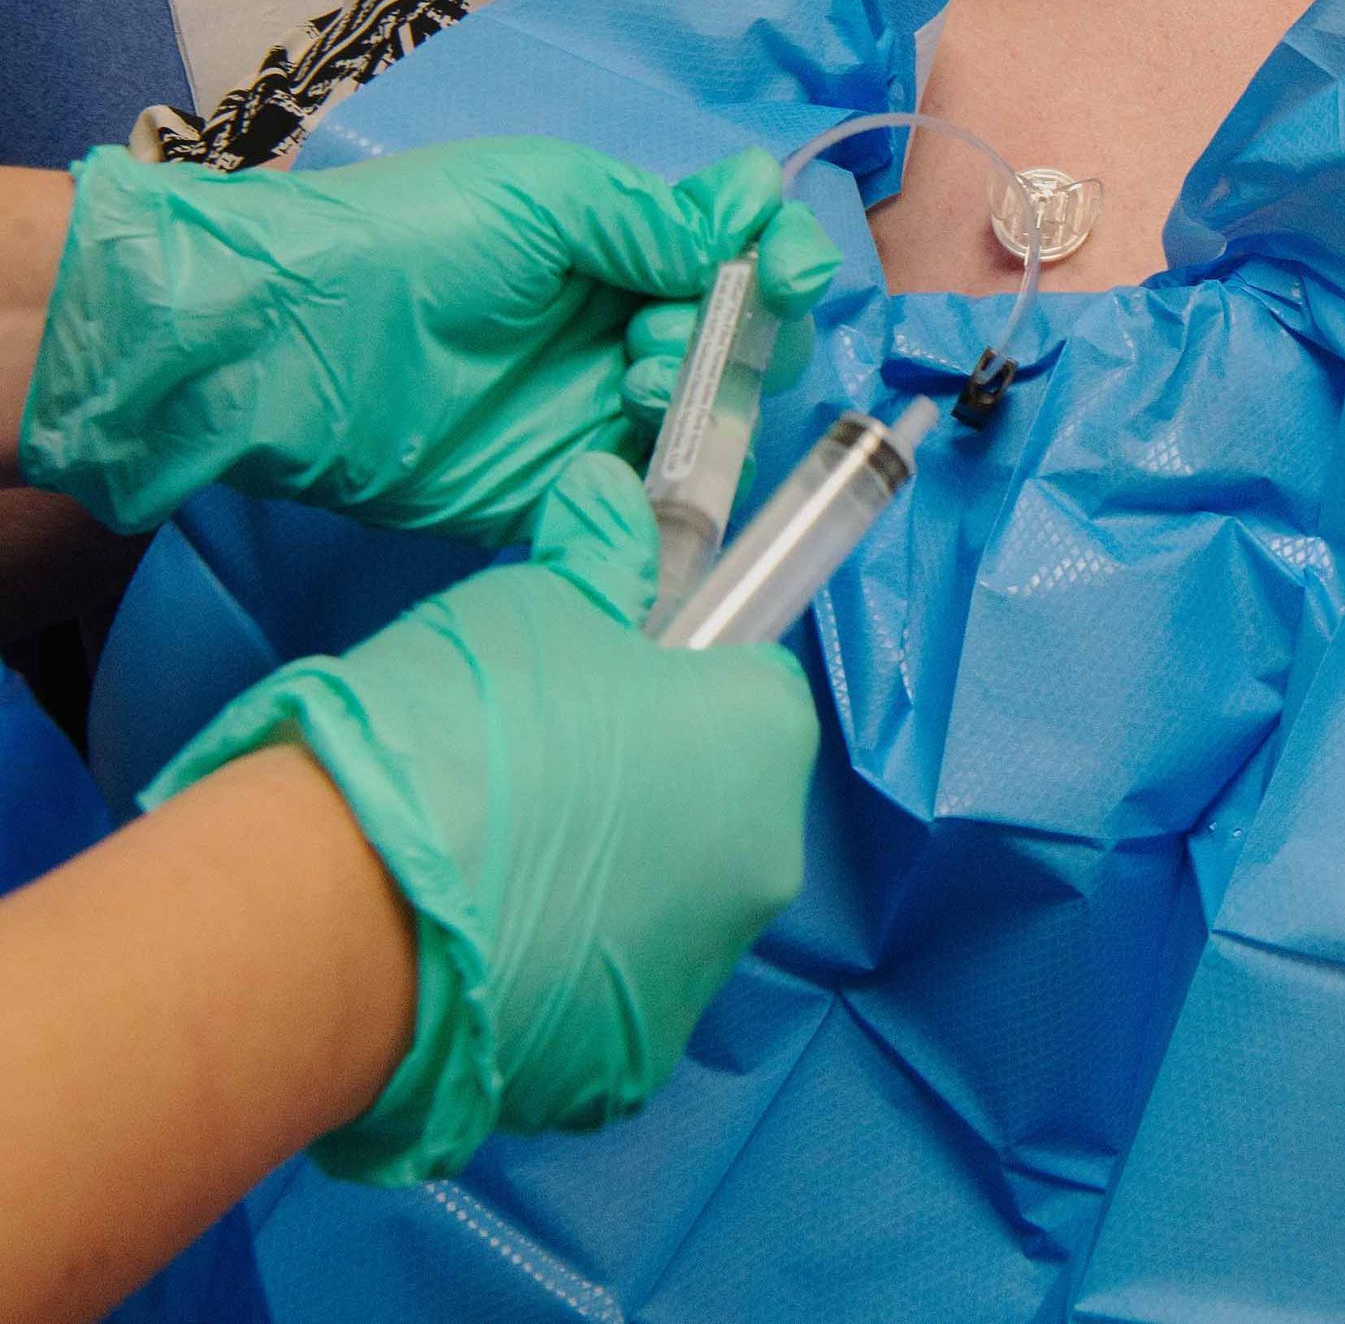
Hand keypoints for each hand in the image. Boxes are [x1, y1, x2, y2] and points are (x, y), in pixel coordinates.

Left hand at [22, 140, 838, 545]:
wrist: (294, 345)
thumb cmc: (415, 240)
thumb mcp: (542, 196)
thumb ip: (652, 218)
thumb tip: (748, 224)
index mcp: (620, 239)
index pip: (739, 246)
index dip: (781, 255)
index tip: (785, 270)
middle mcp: (621, 321)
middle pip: (743, 336)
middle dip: (742, 330)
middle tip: (663, 329)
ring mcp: (596, 407)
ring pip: (710, 411)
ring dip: (701, 390)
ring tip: (630, 375)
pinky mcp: (566, 484)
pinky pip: (656, 490)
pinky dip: (673, 474)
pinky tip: (633, 442)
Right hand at [140, 452, 819, 1182]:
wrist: (352, 912)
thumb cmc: (470, 725)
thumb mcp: (535, 603)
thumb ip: (598, 555)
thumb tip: (610, 497)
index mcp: (764, 744)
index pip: (755, 688)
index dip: (683, 675)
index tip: (606, 677)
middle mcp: (762, 870)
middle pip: (719, 803)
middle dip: (653, 781)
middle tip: (537, 760)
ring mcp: (694, 983)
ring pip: (664, 905)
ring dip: (608, 883)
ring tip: (490, 855)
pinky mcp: (620, 1076)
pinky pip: (604, 997)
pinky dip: (560, 971)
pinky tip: (476, 940)